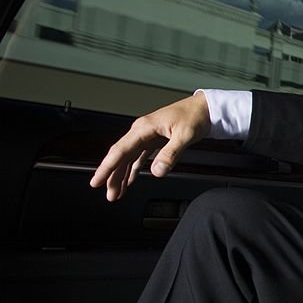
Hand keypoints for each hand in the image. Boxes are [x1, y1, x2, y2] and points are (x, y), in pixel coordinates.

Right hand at [90, 93, 211, 200]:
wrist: (204, 108)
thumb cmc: (194, 116)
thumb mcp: (185, 135)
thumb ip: (170, 154)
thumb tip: (158, 171)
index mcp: (144, 128)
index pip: (120, 151)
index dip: (106, 168)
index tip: (96, 181)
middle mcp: (141, 131)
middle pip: (120, 156)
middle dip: (112, 176)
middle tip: (109, 194)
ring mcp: (147, 136)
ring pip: (128, 158)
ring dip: (121, 175)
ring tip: (116, 192)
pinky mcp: (154, 140)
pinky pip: (139, 157)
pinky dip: (133, 169)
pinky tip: (130, 180)